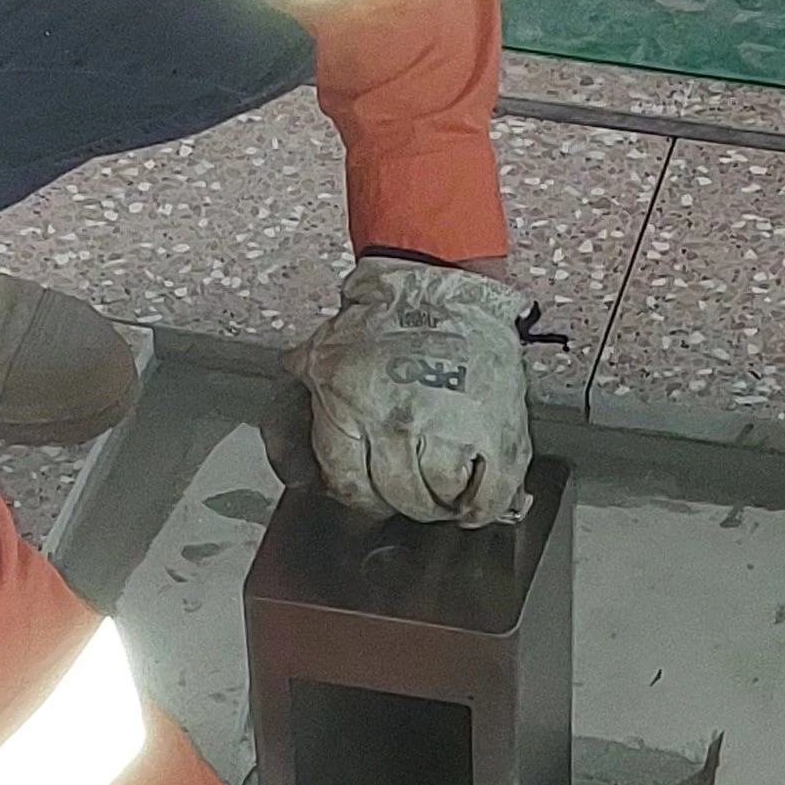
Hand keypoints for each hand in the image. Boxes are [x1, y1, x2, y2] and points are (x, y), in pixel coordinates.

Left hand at [291, 257, 532, 528]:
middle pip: (399, 499)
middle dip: (402, 495)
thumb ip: (288, 424)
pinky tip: (475, 491)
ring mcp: (449, 428)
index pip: (351, 487)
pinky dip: (483, 503)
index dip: (362, 494)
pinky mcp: (496, 428)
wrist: (439, 282)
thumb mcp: (312, 363)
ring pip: (442, 499)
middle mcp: (398, 423)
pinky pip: (491, 493)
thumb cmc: (375, 326)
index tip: (374, 487)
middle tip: (410, 479)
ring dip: (442, 497)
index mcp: (350, 408)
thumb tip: (298, 481)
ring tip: (442, 475)